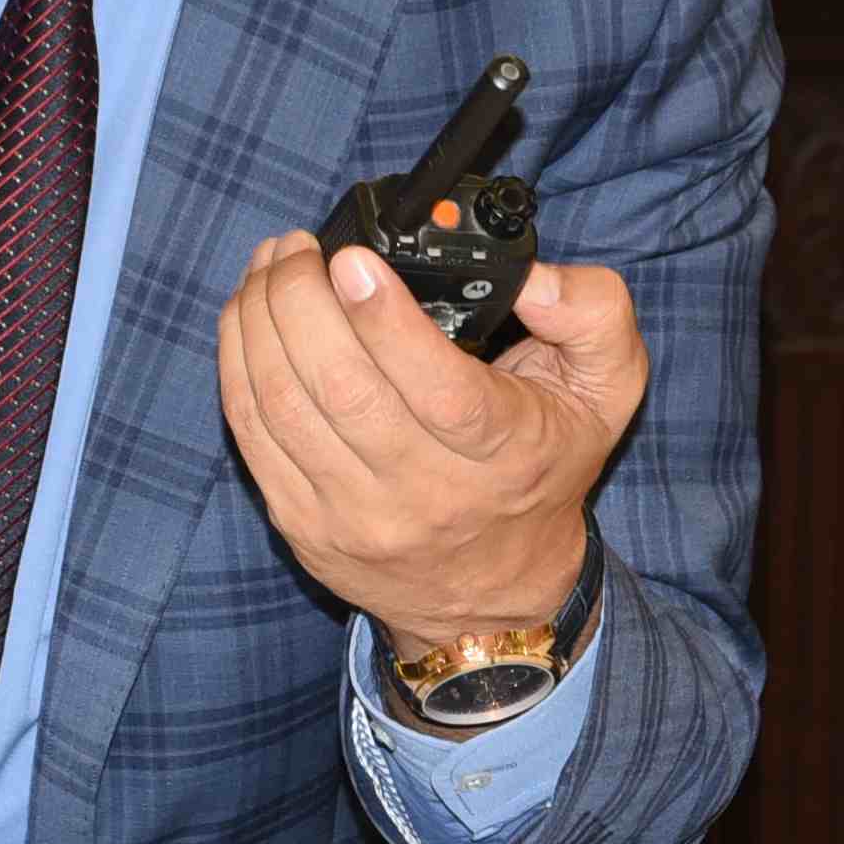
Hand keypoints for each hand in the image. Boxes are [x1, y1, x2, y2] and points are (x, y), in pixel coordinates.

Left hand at [214, 230, 639, 655]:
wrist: (494, 595)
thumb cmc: (543, 466)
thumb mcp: (606, 387)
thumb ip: (591, 313)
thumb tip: (533, 278)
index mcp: (504, 454)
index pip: (438, 391)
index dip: (384, 319)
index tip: (351, 260)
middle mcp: (426, 495)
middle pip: (341, 390)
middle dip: (300, 301)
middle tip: (298, 248)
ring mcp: (354, 517)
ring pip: (282, 407)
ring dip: (259, 320)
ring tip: (271, 265)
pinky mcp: (303, 525)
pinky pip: (251, 437)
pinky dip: (237, 364)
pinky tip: (248, 315)